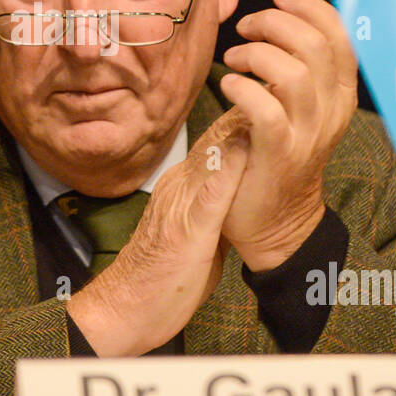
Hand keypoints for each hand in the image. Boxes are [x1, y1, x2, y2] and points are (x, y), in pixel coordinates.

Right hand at [66, 113, 249, 356]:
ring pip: (212, 158)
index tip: (267, 96)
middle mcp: (179, 189)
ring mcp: (180, 207)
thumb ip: (212, 206)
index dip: (242, 118)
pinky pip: (208, 196)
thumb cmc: (160, 279)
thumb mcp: (193, 233)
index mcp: (182, 189)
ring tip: (265, 99)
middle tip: (272, 84)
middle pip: (216, 141)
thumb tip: (235, 185)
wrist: (123, 311)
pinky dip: (227, 171)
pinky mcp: (186, 232)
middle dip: (245, 112)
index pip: (215, 144)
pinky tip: (243, 150)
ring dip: (238, 129)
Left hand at [217, 0, 358, 271]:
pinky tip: (228, 85)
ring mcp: (307, 135)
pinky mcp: (279, 155)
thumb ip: (299, 69)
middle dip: (275, 23)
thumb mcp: (301, 107)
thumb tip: (279, 21)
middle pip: (314, 46)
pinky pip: (265, 110)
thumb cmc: (278, 152)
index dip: (310, 6)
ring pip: (291, 73)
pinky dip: (243, 88)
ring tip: (234, 58)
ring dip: (255, 54)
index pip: (340, 36)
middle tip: (247, 27)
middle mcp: (331, 112)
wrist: (275, 221)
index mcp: (341, 95)